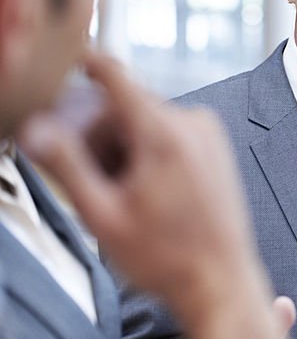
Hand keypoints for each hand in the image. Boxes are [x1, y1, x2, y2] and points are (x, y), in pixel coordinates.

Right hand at [19, 51, 276, 338]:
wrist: (221, 281)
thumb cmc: (166, 257)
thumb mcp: (102, 215)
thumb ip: (67, 165)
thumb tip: (35, 129)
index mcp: (164, 134)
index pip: (116, 76)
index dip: (87, 63)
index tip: (67, 57)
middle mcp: (192, 124)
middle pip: (124, 107)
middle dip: (98, 136)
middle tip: (92, 181)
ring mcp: (209, 134)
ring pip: (145, 122)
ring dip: (122, 147)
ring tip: (122, 195)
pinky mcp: (216, 147)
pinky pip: (169, 134)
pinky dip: (147, 152)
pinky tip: (144, 191)